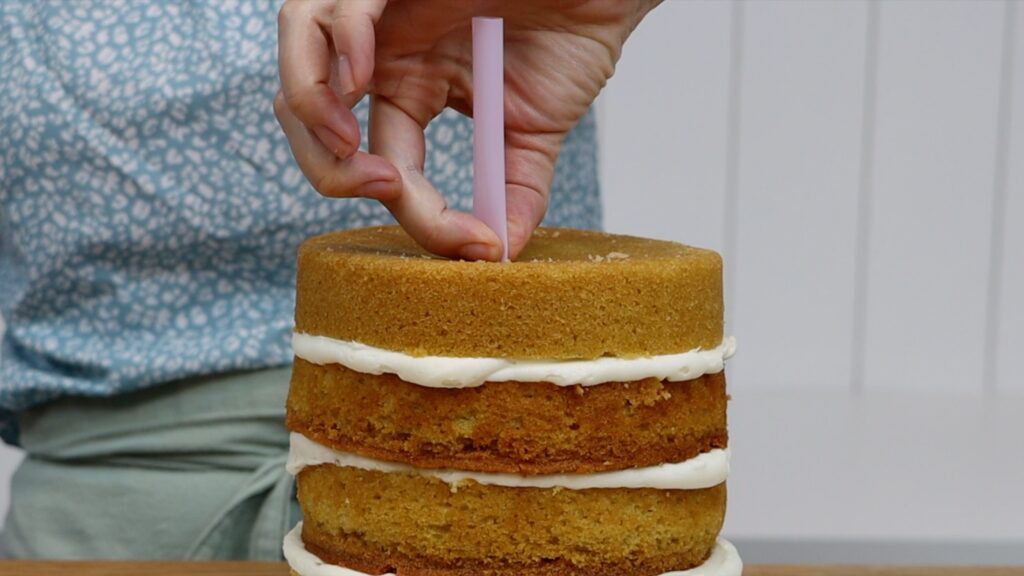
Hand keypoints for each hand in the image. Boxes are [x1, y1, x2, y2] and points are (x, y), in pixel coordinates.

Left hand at [276, 0, 659, 259]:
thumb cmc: (569, 37)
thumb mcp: (535, 132)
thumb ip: (513, 193)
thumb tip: (497, 256)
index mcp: (411, 90)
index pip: (379, 162)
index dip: (414, 211)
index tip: (473, 240)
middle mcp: (384, 55)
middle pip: (310, 117)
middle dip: (327, 167)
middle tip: (379, 189)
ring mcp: (383, 16)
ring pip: (299, 60)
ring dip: (310, 112)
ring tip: (348, 146)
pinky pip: (333, 9)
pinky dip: (337, 48)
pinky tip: (363, 81)